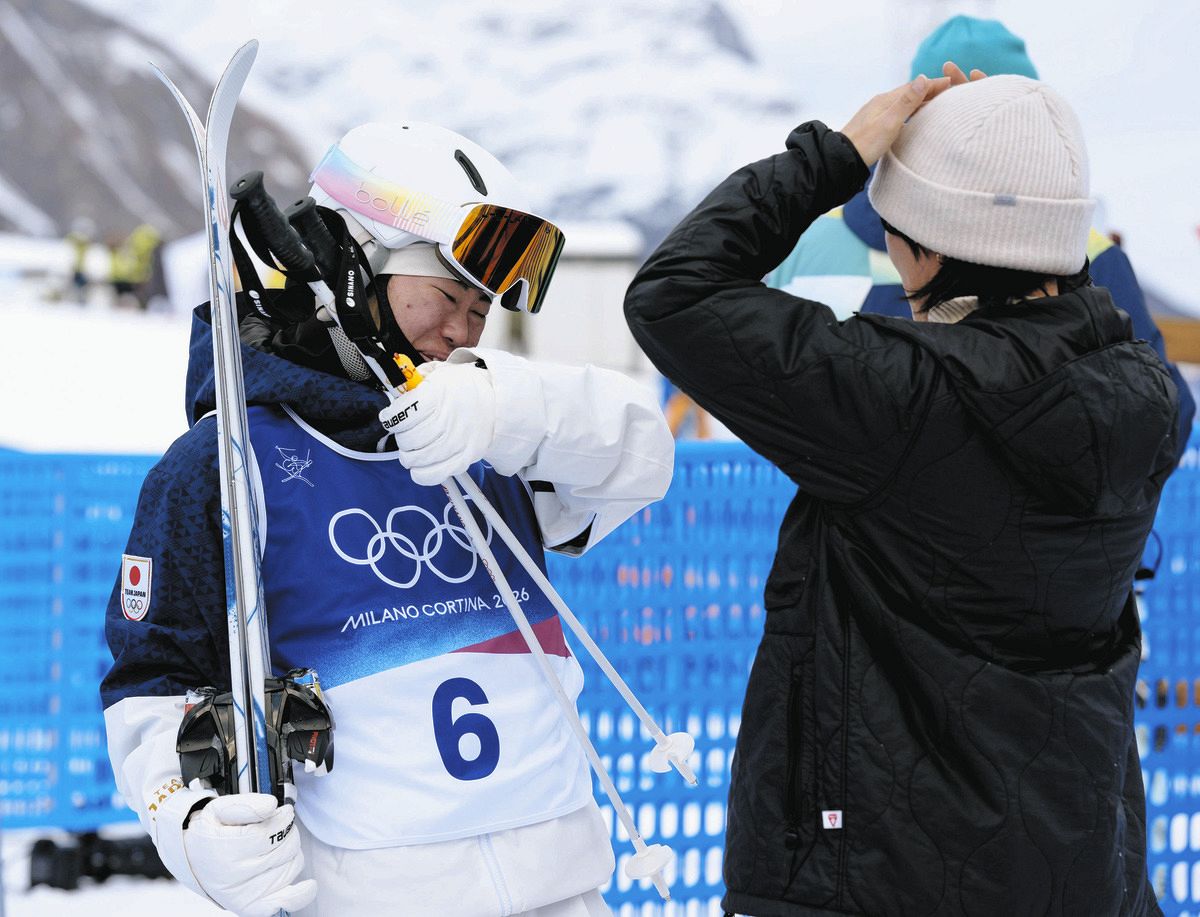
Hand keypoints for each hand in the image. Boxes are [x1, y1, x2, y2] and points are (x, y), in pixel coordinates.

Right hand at [182, 793, 315, 916]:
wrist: (190, 858)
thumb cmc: (208, 833)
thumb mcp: (218, 809)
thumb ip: (246, 804)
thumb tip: (270, 806)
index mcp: (225, 850)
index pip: (272, 832)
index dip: (283, 817)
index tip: (281, 812)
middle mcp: (234, 876)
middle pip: (285, 849)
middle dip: (287, 832)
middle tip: (276, 828)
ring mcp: (244, 894)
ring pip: (291, 867)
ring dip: (291, 853)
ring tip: (275, 847)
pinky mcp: (251, 906)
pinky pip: (283, 903)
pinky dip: (300, 895)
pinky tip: (309, 885)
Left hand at [379, 358, 496, 485]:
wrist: (497, 401)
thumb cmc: (462, 388)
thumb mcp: (438, 374)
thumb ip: (414, 384)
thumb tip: (394, 397)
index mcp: (437, 396)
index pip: (401, 416)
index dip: (390, 418)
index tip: (391, 417)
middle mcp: (446, 421)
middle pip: (407, 440)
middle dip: (401, 436)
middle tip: (406, 431)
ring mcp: (456, 443)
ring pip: (415, 459)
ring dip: (408, 454)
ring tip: (413, 447)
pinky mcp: (463, 460)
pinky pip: (431, 475)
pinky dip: (420, 473)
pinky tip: (420, 464)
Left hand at [840, 61, 984, 167]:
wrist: (841, 161)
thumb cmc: (866, 144)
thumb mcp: (889, 123)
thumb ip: (906, 102)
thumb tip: (922, 78)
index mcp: (885, 100)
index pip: (915, 86)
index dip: (934, 84)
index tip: (953, 82)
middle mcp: (880, 103)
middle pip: (909, 93)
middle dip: (929, 90)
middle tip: (950, 91)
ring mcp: (875, 114)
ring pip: (903, 103)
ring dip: (920, 101)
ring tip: (936, 103)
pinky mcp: (873, 126)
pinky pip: (897, 113)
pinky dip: (910, 112)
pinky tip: (912, 119)